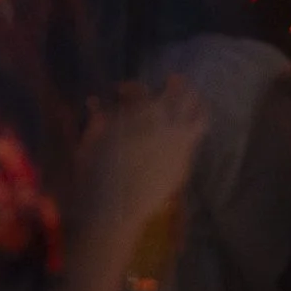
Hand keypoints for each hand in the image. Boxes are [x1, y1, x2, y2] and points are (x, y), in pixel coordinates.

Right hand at [81, 75, 207, 231]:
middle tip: (174, 80)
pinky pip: (193, 142)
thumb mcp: (90, 140)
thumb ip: (98, 118)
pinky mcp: (184, 166)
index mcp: (144, 113)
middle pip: (184, 95)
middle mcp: (169, 125)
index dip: (129, 87)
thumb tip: (96, 103)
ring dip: (196, 105)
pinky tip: (180, 136)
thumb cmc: (97, 171)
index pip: (140, 90)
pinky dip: (189, 133)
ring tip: (194, 101)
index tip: (118, 91)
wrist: (116, 209)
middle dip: (178, 85)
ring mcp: (182, 146)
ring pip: (200, 117)